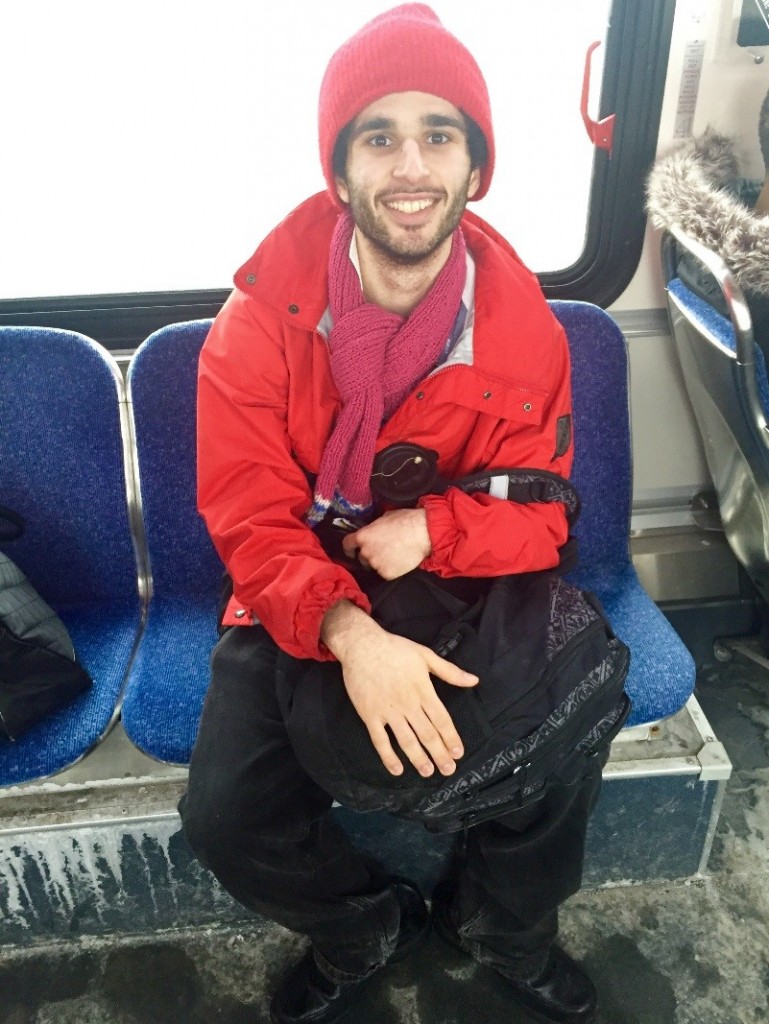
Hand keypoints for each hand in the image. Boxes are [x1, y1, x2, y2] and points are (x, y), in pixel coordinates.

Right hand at [321, 601, 478, 776]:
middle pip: (427, 733)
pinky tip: (397, 769)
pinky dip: (388, 756)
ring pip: (406, 740)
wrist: (362, 645)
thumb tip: (474, 680)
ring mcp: (387, 711)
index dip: (451, 737)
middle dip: (439, 753)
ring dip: (418, 758)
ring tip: (428, 772)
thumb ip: (450, 671)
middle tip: (449, 769)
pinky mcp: (369, 715)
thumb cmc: (395, 649)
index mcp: (423, 689)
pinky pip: (380, 740)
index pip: (441, 719)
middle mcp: (407, 703)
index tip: (458, 752)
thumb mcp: (425, 655)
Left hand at [342, 508, 430, 578]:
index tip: (352, 552)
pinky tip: (400, 561)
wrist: (422, 534)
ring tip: (394, 556)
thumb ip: (374, 527)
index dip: (349, 549)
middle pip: (362, 557)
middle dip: (368, 555)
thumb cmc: (406, 521)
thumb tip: (374, 530)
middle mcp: (366, 552)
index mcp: (363, 536)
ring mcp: (376, 564)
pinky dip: (391, 569)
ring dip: (380, 562)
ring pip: (374, 566)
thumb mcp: (385, 518)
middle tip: (382, 551)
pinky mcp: (387, 574)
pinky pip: (386, 573)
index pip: (347, 544)